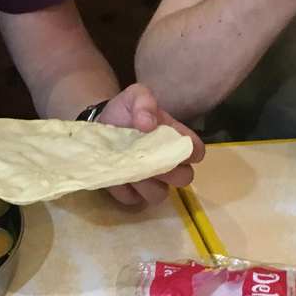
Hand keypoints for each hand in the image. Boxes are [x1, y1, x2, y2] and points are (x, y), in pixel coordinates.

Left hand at [97, 83, 204, 206]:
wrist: (98, 125)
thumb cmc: (123, 111)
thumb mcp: (134, 96)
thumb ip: (144, 102)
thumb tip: (148, 123)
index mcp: (175, 140)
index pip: (196, 151)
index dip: (190, 151)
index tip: (173, 144)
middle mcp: (168, 164)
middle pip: (184, 179)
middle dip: (169, 171)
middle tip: (148, 157)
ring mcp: (151, 182)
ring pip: (159, 195)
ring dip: (145, 183)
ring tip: (128, 166)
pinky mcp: (131, 194)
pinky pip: (133, 200)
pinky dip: (123, 189)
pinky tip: (114, 173)